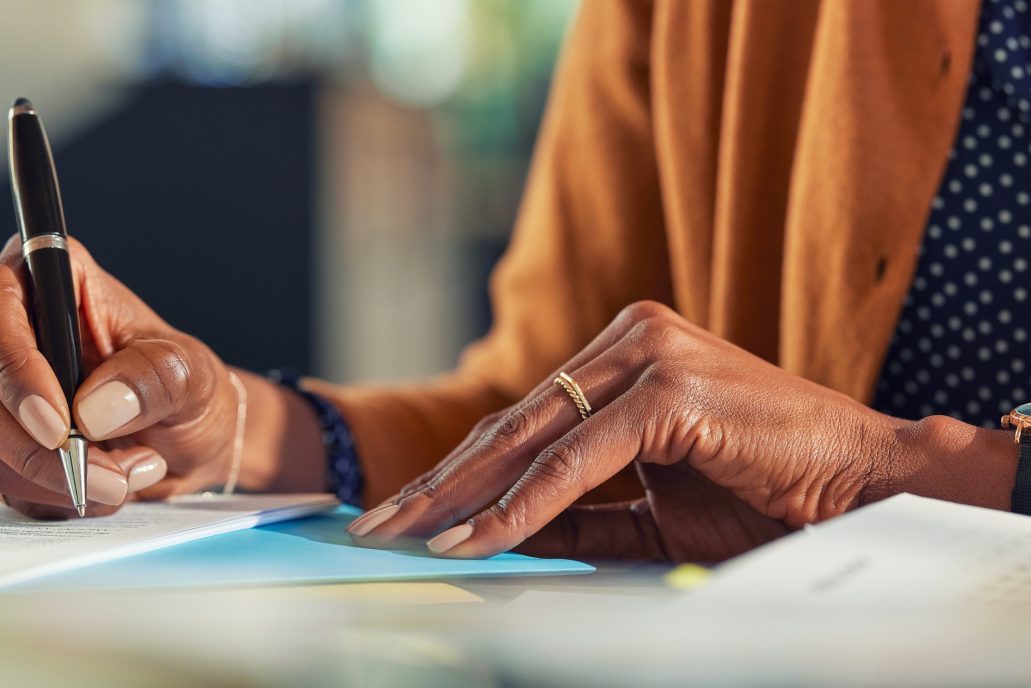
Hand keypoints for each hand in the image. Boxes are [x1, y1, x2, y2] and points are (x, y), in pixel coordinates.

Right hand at [0, 235, 247, 517]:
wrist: (177, 438)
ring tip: (120, 477)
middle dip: (37, 448)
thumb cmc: (177, 387)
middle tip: (106, 476)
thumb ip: (153, 378)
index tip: (57, 425)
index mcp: (43, 277)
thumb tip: (95, 409)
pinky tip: (93, 486)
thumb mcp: (191, 373)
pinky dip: (47, 495)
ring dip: (51, 479)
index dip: (11, 367)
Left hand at [346, 301, 1017, 560]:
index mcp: (622, 353)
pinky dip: (520, 507)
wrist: (864, 486)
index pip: (520, 421)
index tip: (403, 513)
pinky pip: (573, 463)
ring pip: (529, 440)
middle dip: (436, 484)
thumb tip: (495, 536)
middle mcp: (627, 339)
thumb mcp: (649, 507)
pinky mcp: (665, 388)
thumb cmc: (764, 495)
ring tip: (405, 538)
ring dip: (460, 497)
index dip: (458, 473)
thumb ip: (577, 513)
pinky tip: (474, 540)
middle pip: (508, 425)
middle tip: (373, 527)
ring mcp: (646, 354)